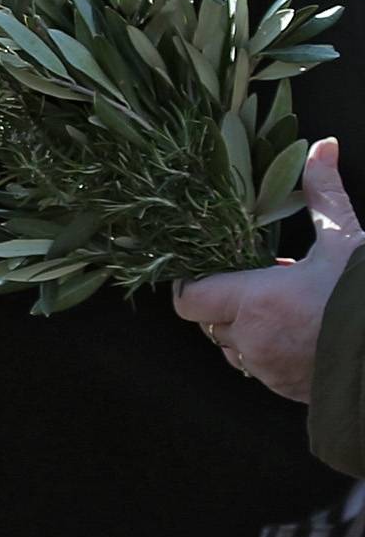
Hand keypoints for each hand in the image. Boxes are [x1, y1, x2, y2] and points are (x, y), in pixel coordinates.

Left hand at [173, 137, 363, 401]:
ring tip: (282, 308)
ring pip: (234, 349)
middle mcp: (253, 340)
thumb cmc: (364, 297)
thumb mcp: (345, 239)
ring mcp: (269, 370)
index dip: (192, 283)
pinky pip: (261, 369)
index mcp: (256, 301)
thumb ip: (324, 193)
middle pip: (211, 321)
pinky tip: (300, 332)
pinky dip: (270, 351)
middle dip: (229, 303)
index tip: (209, 269)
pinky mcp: (287, 390)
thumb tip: (323, 146)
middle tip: (260, 284)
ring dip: (248, 329)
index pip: (190, 298)